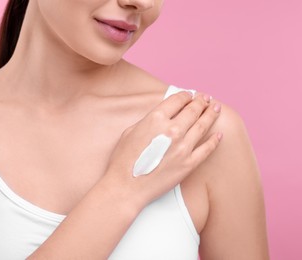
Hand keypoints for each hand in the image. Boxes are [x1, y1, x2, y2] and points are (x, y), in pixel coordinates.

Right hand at [103, 91, 221, 208]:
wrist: (126, 187)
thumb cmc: (123, 160)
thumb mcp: (130, 131)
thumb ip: (148, 120)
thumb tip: (161, 116)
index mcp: (155, 119)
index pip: (177, 100)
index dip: (186, 95)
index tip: (190, 95)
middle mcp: (172, 130)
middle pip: (193, 110)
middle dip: (201, 102)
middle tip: (206, 98)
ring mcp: (183, 147)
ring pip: (203, 125)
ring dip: (211, 114)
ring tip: (216, 108)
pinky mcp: (189, 164)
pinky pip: (207, 149)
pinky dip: (215, 140)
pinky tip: (219, 134)